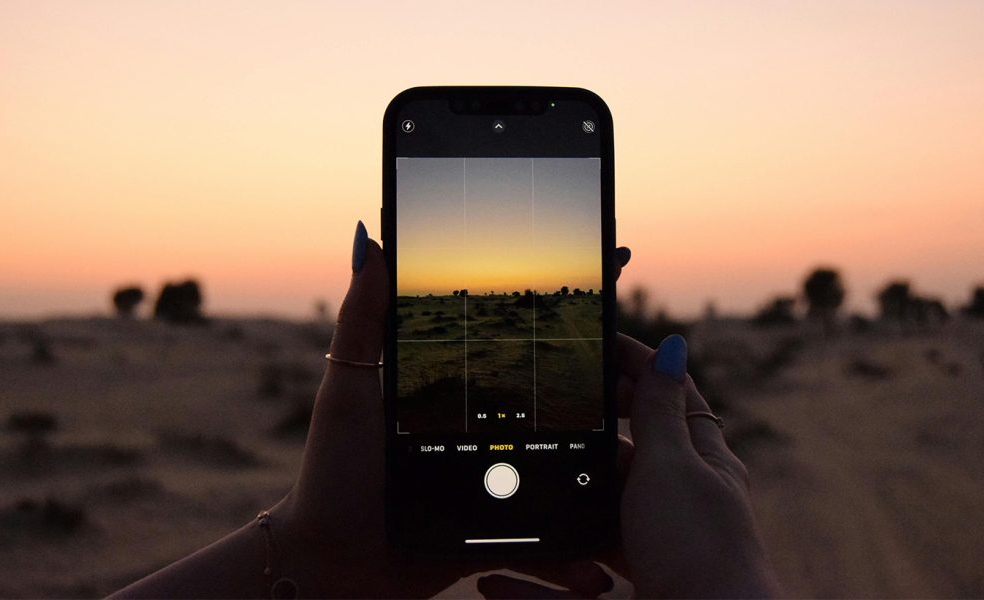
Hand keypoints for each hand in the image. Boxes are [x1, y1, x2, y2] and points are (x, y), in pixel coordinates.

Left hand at [271, 223, 634, 596]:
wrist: (332, 564)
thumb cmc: (332, 476)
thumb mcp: (349, 389)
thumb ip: (363, 318)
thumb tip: (368, 236)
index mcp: (463, 391)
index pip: (526, 339)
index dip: (572, 306)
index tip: (614, 262)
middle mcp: (492, 432)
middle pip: (568, 404)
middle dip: (617, 389)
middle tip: (650, 381)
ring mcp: (501, 483)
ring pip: (572, 473)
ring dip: (612, 469)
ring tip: (648, 459)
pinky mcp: (504, 533)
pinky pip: (551, 537)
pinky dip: (575, 549)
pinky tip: (598, 566)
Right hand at [482, 290, 779, 597]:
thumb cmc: (698, 548)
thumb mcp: (672, 466)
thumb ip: (660, 413)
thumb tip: (675, 346)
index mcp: (696, 463)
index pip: (666, 396)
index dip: (635, 364)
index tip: (593, 341)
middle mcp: (673, 505)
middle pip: (621, 457)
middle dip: (581, 435)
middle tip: (533, 411)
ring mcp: (648, 552)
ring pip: (589, 522)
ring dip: (552, 509)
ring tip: (507, 491)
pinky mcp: (624, 594)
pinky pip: (564, 590)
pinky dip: (529, 586)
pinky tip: (493, 578)